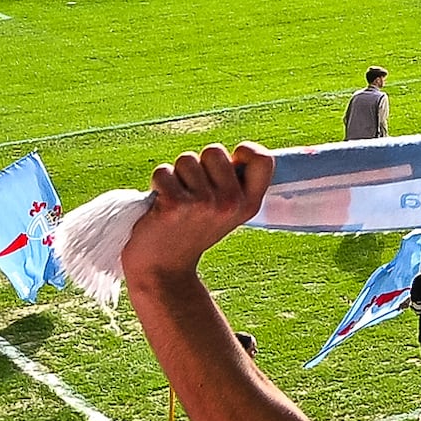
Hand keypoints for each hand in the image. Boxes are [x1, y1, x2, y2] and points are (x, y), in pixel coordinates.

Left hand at [128, 145, 274, 284]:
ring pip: (186, 160)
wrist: (163, 269)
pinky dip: (157, 185)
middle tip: (192, 193)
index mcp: (249, 204)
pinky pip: (163, 172)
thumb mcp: (227, 212)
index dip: (246, 151)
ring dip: (176, 176)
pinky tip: (160, 206)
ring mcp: (203, 203)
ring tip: (176, 201)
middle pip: (215, 151)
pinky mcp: (174, 204)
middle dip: (198, 165)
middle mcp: (230, 203)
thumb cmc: (192, 231)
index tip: (230, 163)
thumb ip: (234, 183)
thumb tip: (237, 152)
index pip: (263, 159)